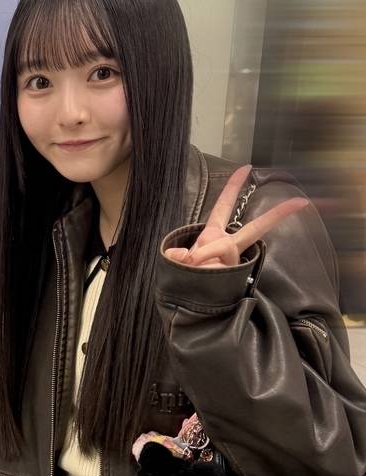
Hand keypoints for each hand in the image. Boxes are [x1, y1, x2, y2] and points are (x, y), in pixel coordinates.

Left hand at [164, 164, 307, 267]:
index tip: (248, 167)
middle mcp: (227, 246)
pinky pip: (213, 267)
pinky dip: (198, 269)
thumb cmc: (184, 279)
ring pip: (222, 249)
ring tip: (193, 266)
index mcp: (212, 235)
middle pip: (255, 229)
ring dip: (202, 257)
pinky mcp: (230, 277)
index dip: (234, 186)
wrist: (187, 308)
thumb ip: (176, 256)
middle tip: (302, 201)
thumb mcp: (175, 261)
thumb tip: (186, 256)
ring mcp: (231, 263)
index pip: (224, 205)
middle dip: (276, 216)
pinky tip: (196, 276)